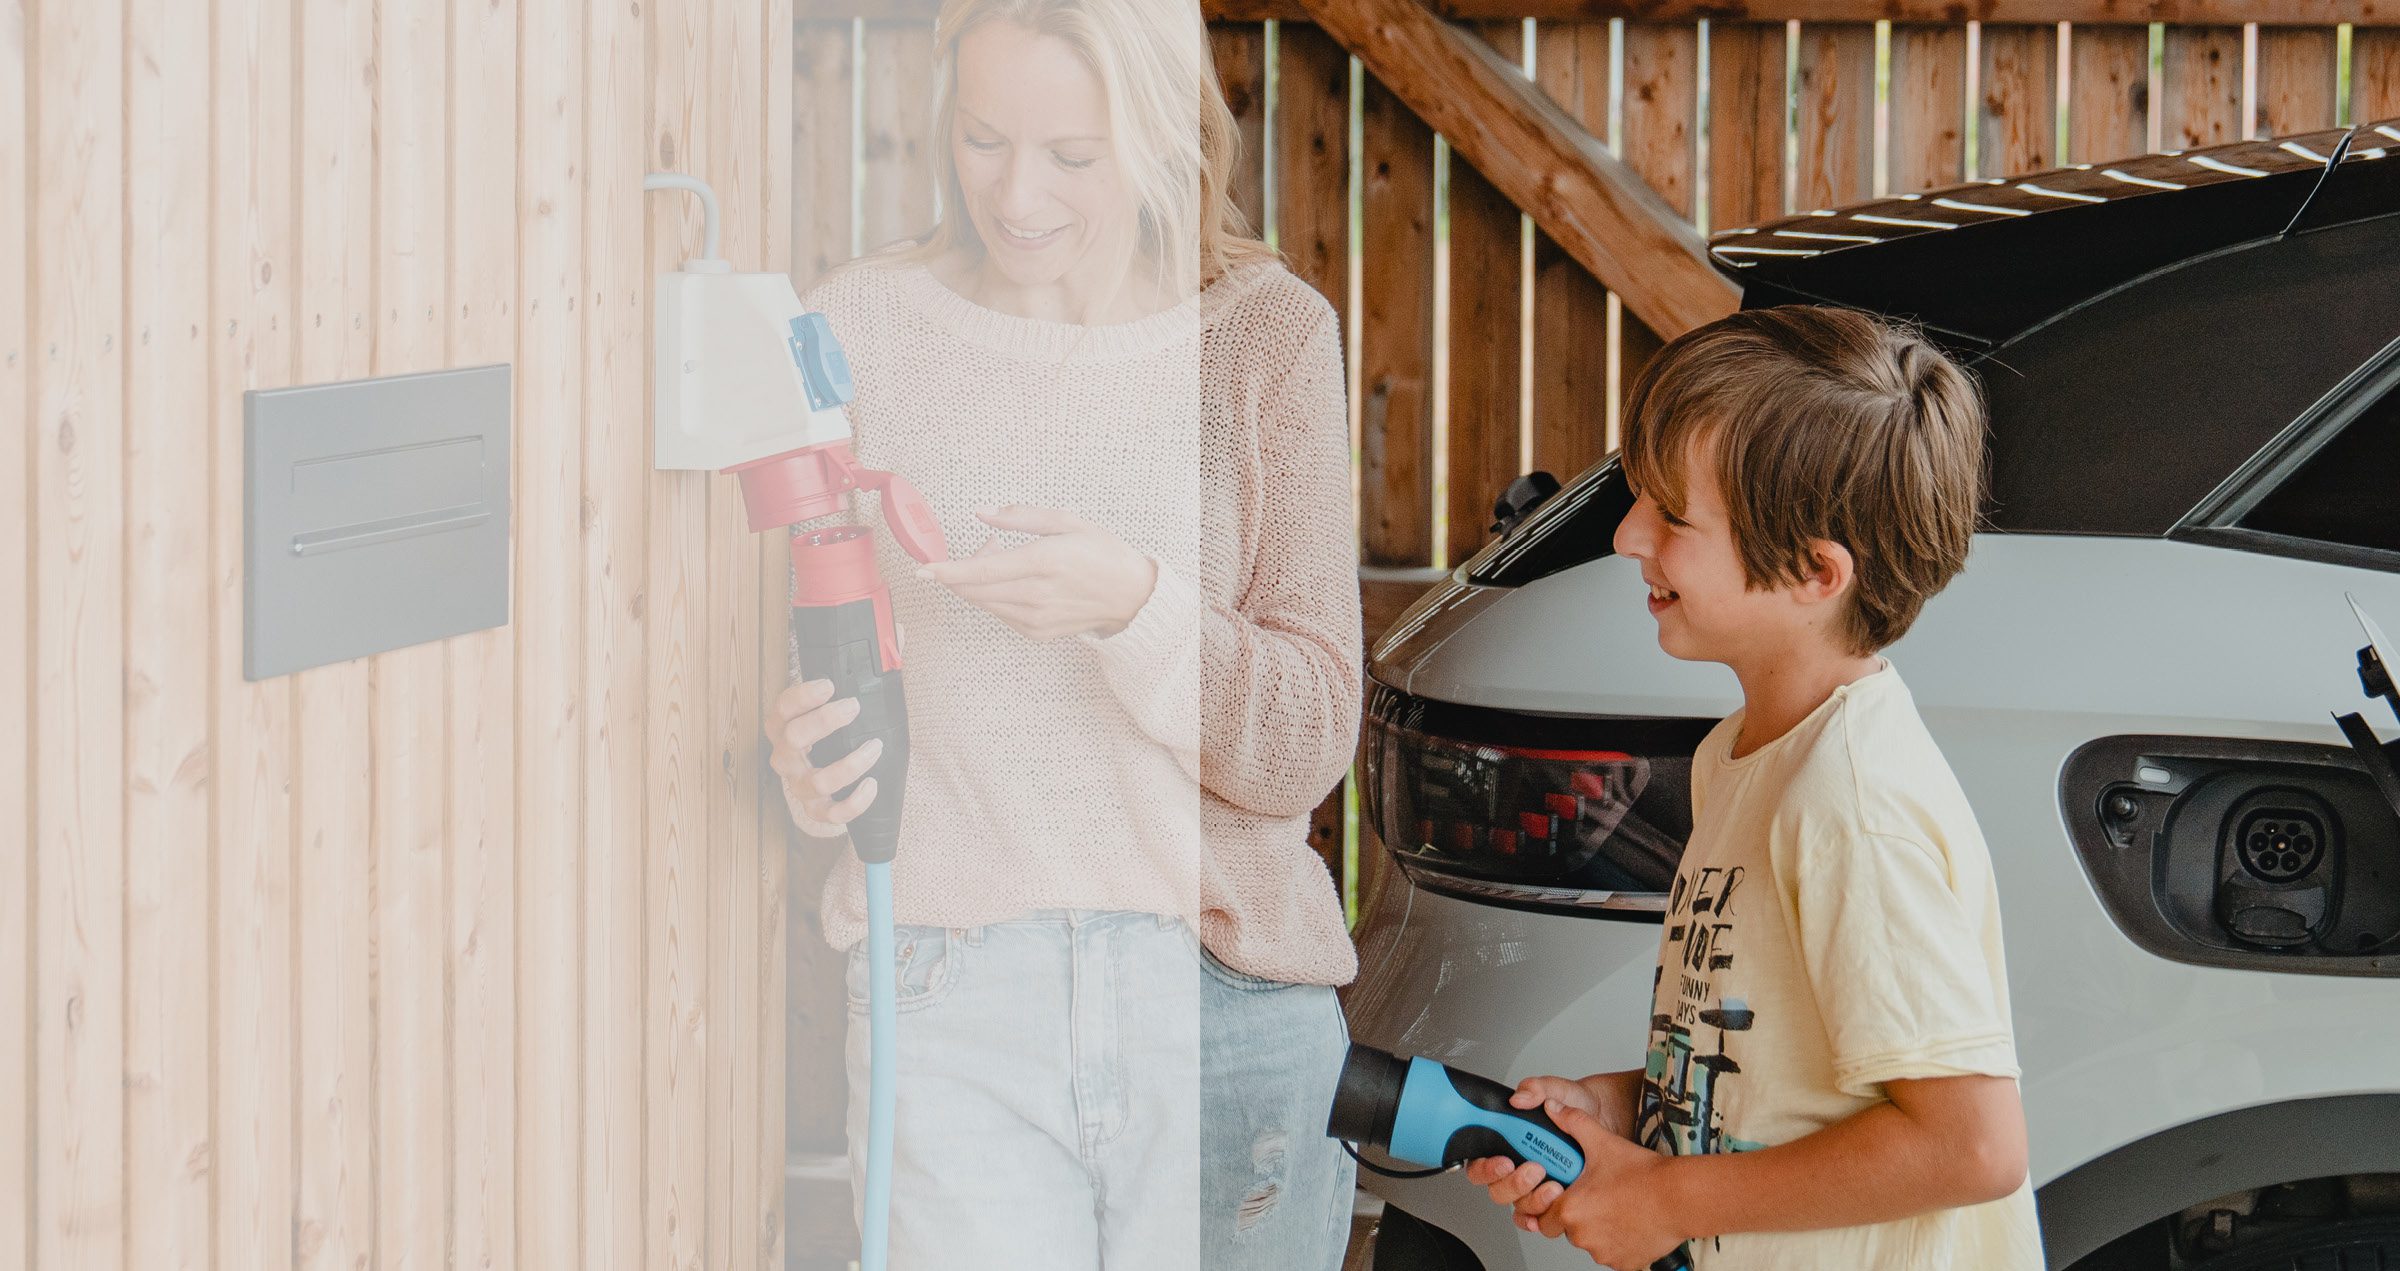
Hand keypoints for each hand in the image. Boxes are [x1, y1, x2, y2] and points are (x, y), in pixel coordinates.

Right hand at [765, 676, 882, 836]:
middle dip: (824, 720)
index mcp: (784, 726)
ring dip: (849, 765)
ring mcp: (799, 785)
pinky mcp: (817, 810)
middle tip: (853, 706)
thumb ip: (868, 666)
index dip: (803, 695)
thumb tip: (897, 634)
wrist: (829, 780)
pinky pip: (831, 814)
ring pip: (816, 781)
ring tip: (875, 747)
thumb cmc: (835, 731)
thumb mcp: (843, 699)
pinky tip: (872, 785)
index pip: (782, 707)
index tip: (830, 684)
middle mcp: (786, 756)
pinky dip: (853, 803)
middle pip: (793, 737)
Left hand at [915, 505, 1155, 641]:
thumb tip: (982, 513)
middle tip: (986, 544)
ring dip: (977, 582)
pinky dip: (994, 596)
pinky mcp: (1036, 633)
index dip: (946, 570)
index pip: (981, 570)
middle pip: (974, 590)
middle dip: (961, 569)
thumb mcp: (1067, 521)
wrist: (1132, 597)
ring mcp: (1035, 618)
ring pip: (983, 603)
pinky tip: (1015, 581)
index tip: (922, 568)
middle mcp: (1036, 594)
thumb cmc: (1103, 554)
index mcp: (1043, 561)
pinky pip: (999, 614)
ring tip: (1005, 560)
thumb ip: (1020, 516)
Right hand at [1463, 1075, 1620, 1226]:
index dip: (1485, 1168)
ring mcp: (1535, 1186)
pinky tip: (1556, 1207)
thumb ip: (1537, 1089)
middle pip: (1497, 1189)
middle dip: (1514, 1184)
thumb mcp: (1558, 1089)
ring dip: (1534, 1200)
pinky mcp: (1554, 1200)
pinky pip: (1538, 1218)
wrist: (1607, 1118)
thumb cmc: (1577, 1104)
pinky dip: (1543, 1218)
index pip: (1479, 1163)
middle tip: (1536, 1170)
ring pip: (1518, 1205)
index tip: (1504, 1162)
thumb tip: (1519, 1099)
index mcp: (1507, 1141)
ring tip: (1556, 1185)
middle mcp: (1517, 1166)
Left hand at [1534, 1100, 1687, 1267]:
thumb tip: (1553, 1109)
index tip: (1564, 1196)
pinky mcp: (1625, 1264)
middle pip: (1568, 1231)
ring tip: (1617, 1206)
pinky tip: (1630, 1222)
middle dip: (1576, 1217)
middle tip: (1596, 1198)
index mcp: (1571, 1210)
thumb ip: (1573, 1123)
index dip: (1552, 1205)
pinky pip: (1614, 1255)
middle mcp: (1584, 1237)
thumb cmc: (1644, 1175)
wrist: (1681, 1197)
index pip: (1543, 1217)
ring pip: (1591, 1243)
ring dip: (1598, 1230)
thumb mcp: (1603, 1142)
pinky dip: (1618, 1242)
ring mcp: (1605, 1253)